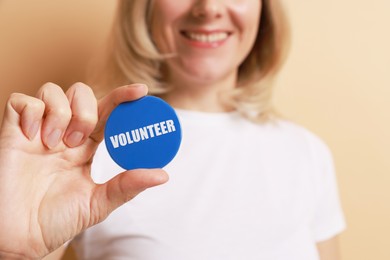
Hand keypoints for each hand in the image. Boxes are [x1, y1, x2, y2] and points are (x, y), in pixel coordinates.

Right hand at [0, 83, 167, 257]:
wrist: (20, 239)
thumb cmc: (56, 221)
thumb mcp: (97, 203)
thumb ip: (127, 186)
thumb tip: (162, 175)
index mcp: (85, 147)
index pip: (107, 113)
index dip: (123, 98)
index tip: (142, 91)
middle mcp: (64, 134)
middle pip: (81, 93)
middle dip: (86, 110)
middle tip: (78, 142)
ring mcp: (38, 131)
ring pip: (53, 91)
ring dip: (60, 112)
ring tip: (54, 143)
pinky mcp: (12, 132)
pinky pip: (22, 101)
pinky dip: (32, 112)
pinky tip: (32, 136)